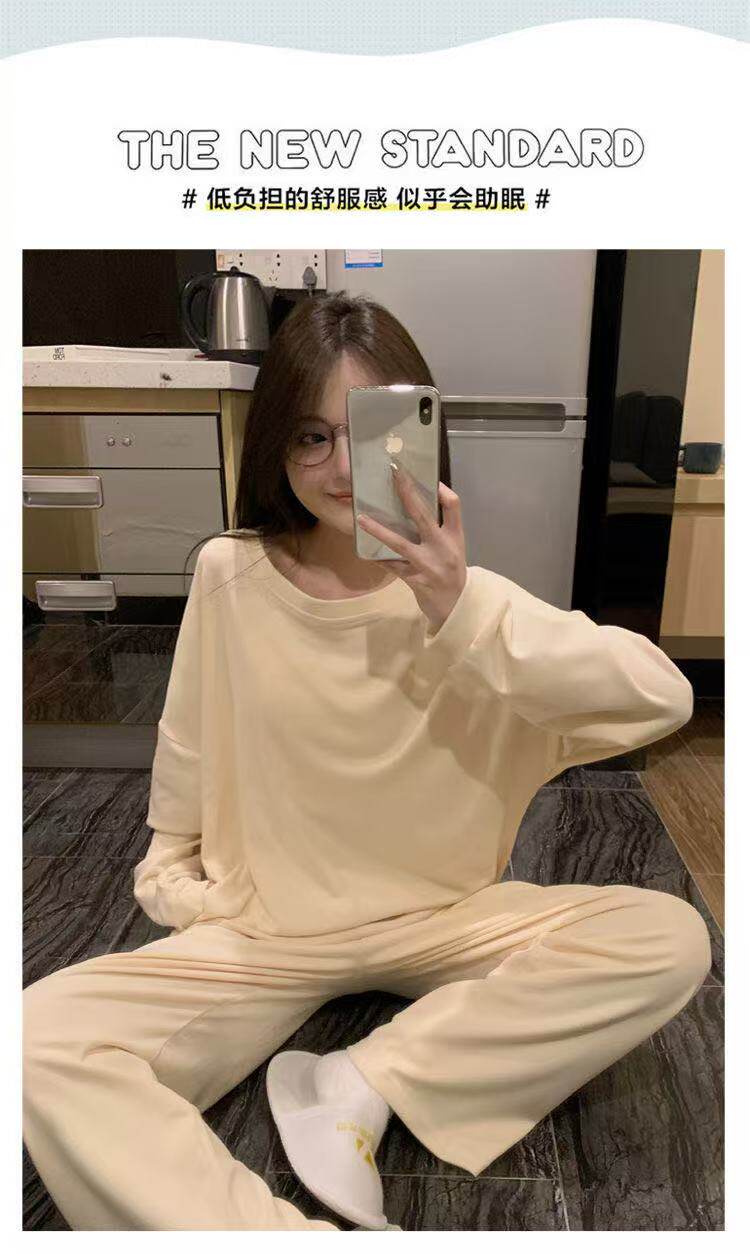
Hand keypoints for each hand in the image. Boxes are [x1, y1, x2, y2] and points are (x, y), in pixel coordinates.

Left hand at [356, 462, 466, 631]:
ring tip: (361, 519)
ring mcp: (429, 565)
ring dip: (379, 530)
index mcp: (455, 537)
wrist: (457, 606)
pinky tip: (365, 552)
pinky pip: (392, 566)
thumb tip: (416, 504)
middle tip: (394, 473)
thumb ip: (440, 528)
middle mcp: (444, 548)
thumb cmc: (452, 571)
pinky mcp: (416, 580)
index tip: (429, 478)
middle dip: (407, 492)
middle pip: (423, 515)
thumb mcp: (453, 548)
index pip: (454, 506)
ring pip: (400, 543)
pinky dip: (379, 559)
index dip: (443, 491)